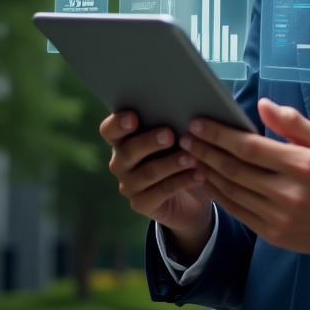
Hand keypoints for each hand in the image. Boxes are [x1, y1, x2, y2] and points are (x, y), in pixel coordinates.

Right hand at [100, 111, 213, 260]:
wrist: (189, 196)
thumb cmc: (179, 153)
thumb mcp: (176, 137)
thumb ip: (172, 122)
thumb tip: (186, 106)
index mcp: (123, 140)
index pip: (110, 130)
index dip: (118, 124)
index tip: (133, 118)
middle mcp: (121, 163)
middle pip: (129, 151)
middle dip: (149, 142)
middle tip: (169, 135)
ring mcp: (129, 185)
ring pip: (148, 172)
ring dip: (171, 163)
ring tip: (191, 157)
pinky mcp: (142, 204)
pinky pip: (162, 191)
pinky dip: (183, 181)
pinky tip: (199, 174)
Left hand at [180, 99, 309, 260]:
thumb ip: (293, 123)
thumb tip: (263, 105)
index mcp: (301, 165)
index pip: (250, 147)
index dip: (220, 135)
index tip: (199, 123)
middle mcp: (287, 192)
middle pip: (234, 169)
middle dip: (205, 151)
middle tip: (185, 138)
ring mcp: (278, 216)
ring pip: (232, 191)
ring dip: (207, 172)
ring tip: (190, 156)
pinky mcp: (272, 233)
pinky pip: (237, 211)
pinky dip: (218, 195)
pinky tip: (208, 181)